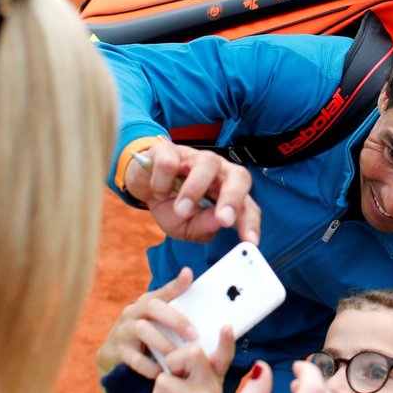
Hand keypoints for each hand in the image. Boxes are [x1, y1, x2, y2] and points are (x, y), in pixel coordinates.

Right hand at [96, 267, 198, 378]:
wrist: (115, 358)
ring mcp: (122, 330)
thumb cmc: (147, 336)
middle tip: (194, 335)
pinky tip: (161, 371)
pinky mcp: (116, 350)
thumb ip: (176, 303)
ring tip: (178, 356)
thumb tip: (188, 273)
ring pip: (142, 330)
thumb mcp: (160, 322)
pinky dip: (149, 365)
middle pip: (152, 307)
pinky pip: (133, 357)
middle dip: (175, 320)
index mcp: (146, 302)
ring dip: (163, 343)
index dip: (175, 284)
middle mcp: (133, 312)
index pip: (162, 290)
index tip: (189, 275)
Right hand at [125, 139, 260, 244]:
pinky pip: (170, 162)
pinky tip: (158, 190)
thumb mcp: (184, 226)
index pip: (247, 206)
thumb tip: (218, 222)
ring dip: (195, 189)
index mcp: (227, 193)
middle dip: (234, 198)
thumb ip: (203, 226)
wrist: (141, 185)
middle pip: (239, 176)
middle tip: (224, 219)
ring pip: (208, 163)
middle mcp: (218, 172)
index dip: (251, 223)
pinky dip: (162, 181)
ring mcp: (195, 158)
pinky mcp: (169, 150)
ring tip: (181, 209)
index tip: (250, 242)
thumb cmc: (170, 205)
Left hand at [146, 326, 234, 392]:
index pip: (223, 355)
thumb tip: (172, 359)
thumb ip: (193, 381)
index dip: (225, 341)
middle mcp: (213, 387)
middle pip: (189, 354)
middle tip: (172, 383)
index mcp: (214, 382)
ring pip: (163, 381)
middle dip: (172, 363)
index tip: (226, 326)